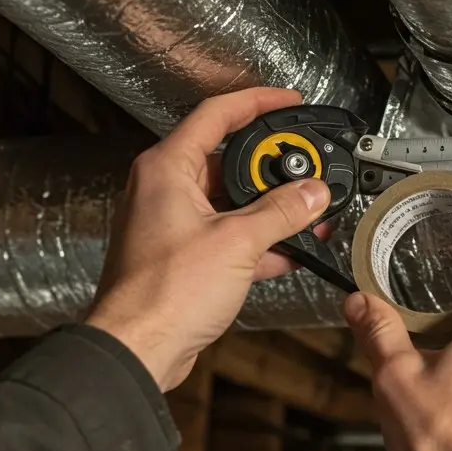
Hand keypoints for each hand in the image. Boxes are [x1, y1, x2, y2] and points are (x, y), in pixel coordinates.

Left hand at [86, 88, 330, 390]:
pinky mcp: (181, 257)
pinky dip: (256, 241)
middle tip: (307, 172)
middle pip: (227, 161)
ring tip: (308, 214)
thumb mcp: (238, 242)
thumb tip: (312, 193)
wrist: (139, 349)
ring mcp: (171, 224)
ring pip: (230, 202)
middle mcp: (164, 190)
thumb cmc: (165, 293)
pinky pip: (226, 235)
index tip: (289, 101)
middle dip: (272, 169)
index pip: (216, 114)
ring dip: (269, 210)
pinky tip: (288, 253)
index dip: (257, 103)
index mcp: (167, 168)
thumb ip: (281, 212)